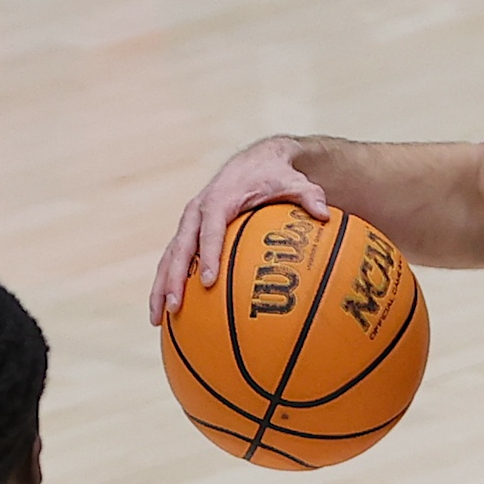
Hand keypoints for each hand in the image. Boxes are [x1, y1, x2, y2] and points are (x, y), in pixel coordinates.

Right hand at [149, 137, 332, 323]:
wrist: (253, 163)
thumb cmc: (275, 176)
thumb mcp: (295, 182)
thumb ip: (309, 196)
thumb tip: (325, 213)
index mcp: (219, 199)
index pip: (210, 229)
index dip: (208, 256)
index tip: (207, 282)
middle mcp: (197, 211)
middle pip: (180, 248)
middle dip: (173, 279)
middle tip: (175, 308)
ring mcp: (189, 223)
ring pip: (169, 257)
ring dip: (161, 287)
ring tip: (158, 320)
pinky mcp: (188, 233)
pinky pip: (173, 260)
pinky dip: (166, 284)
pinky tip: (166, 315)